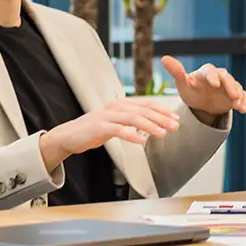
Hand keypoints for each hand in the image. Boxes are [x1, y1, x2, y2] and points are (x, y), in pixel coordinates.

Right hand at [39, 99, 181, 170]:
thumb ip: (131, 120)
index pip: (146, 104)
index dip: (162, 110)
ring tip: (163, 133)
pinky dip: (131, 135)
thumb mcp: (115, 122)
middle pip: (143, 110)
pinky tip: (141, 141)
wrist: (70, 135)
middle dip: (161, 118)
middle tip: (175, 125)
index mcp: (121, 104)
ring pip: (133, 119)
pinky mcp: (100, 128)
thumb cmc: (94, 130)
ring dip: (150, 126)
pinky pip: (119, 130)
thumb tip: (151, 125)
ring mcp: (107, 116)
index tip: (175, 118)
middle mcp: (115, 107)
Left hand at [161, 56, 245, 120]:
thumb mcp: (182, 84)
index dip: (213, 77)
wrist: (200, 103)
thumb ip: (176, 71)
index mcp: (206, 72)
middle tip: (233, 96)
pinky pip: (243, 96)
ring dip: (239, 96)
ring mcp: (229, 86)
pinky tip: (242, 109)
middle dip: (231, 87)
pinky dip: (244, 102)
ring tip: (237, 105)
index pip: (211, 71)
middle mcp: (220, 77)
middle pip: (228, 78)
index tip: (214, 84)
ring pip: (237, 87)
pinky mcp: (235, 96)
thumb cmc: (190, 90)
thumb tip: (164, 58)